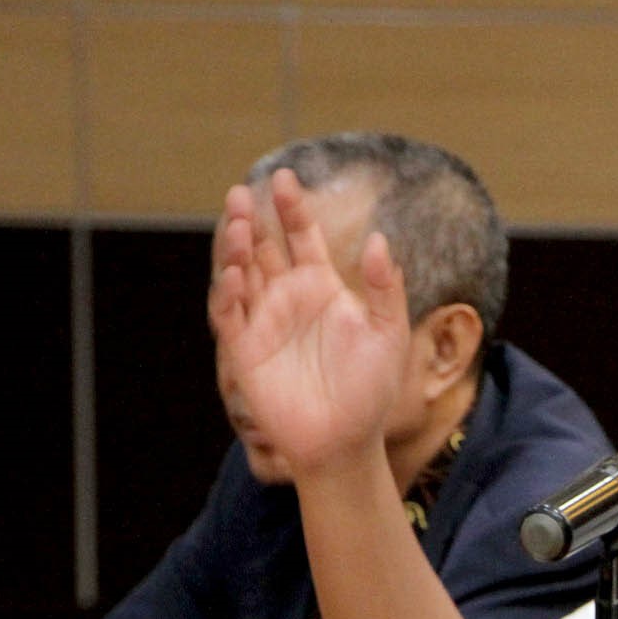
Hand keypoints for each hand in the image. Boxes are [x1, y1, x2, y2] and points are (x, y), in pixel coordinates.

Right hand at [207, 168, 411, 476]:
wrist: (346, 440)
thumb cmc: (371, 390)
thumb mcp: (389, 334)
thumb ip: (384, 288)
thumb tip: (379, 239)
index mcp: (322, 287)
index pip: (302, 237)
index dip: (292, 208)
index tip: (285, 178)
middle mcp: (289, 298)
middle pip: (264, 248)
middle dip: (253, 220)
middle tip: (244, 192)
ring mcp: (264, 322)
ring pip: (242, 274)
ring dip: (237, 249)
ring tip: (239, 224)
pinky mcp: (245, 351)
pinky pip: (230, 316)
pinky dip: (228, 294)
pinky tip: (234, 274)